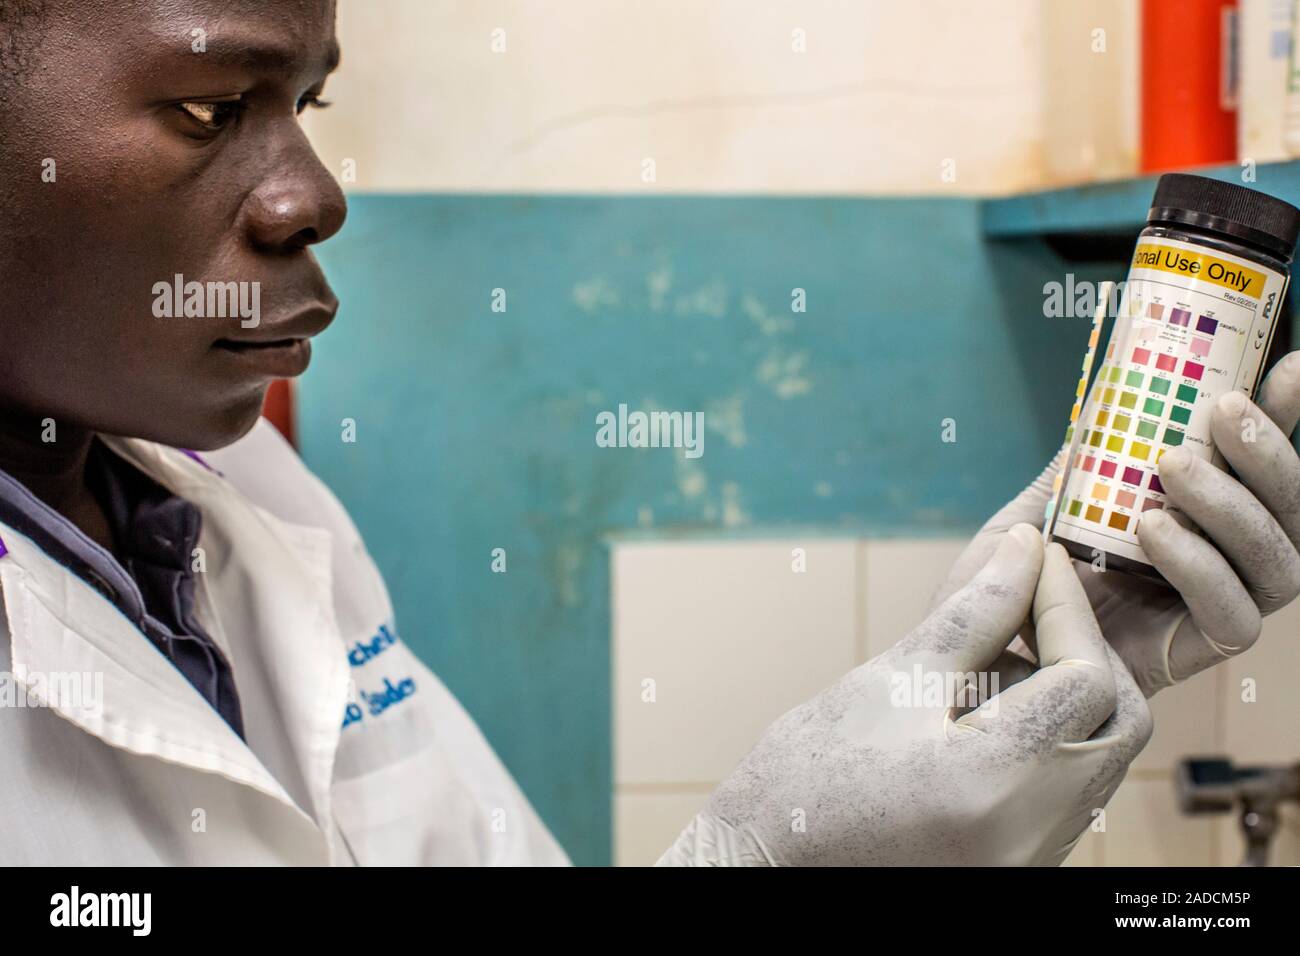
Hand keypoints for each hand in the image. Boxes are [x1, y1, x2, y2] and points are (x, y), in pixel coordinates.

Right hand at [658, 528, 1151, 865]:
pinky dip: (1050, 736)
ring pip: (1102, 758)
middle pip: (1119, 724)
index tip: (1035, 559)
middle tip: (1034, 606)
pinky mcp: (1021, 864)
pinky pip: (1070, 788)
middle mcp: (1032, 834)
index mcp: (994, 784)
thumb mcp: (888, 682)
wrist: (768, 866)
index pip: (1084, 679)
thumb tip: (1023, 551)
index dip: (1066, 607)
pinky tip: (990, 710)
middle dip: (1086, 653)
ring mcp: (1032, 858)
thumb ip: (972, 615)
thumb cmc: (807, 778)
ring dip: (1069, 695)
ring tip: (999, 660)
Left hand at [934, 352, 1299, 697]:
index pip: (1257, 470)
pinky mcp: (1190, 655)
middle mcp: (1215, 564)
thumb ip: (1077, 463)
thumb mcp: (1035, 511)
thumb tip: (1108, 392)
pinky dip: (1200, 566)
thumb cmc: (1004, 586)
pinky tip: (1153, 530)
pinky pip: (1232, 615)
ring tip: (1173, 465)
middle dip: (1271, 455)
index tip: (1290, 366)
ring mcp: (1208, 612)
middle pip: (1288, 513)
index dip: (1286, 422)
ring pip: (1276, 560)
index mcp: (1191, 522)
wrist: (970, 659)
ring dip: (1235, 505)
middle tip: (1225, 410)